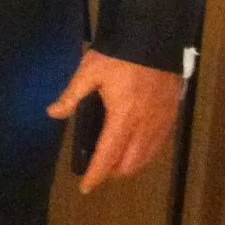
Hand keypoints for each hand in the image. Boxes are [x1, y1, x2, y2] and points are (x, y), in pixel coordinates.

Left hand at [47, 49, 184, 194]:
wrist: (154, 37)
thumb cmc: (119, 55)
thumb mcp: (89, 72)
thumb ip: (71, 96)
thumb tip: (53, 113)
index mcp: (122, 118)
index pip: (108, 156)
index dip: (96, 175)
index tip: (86, 187)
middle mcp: (145, 126)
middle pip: (130, 164)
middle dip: (113, 173)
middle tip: (99, 171)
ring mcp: (161, 122)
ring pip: (147, 157)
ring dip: (131, 165)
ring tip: (116, 162)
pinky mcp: (171, 114)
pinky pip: (160, 145)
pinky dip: (147, 154)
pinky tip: (138, 148)